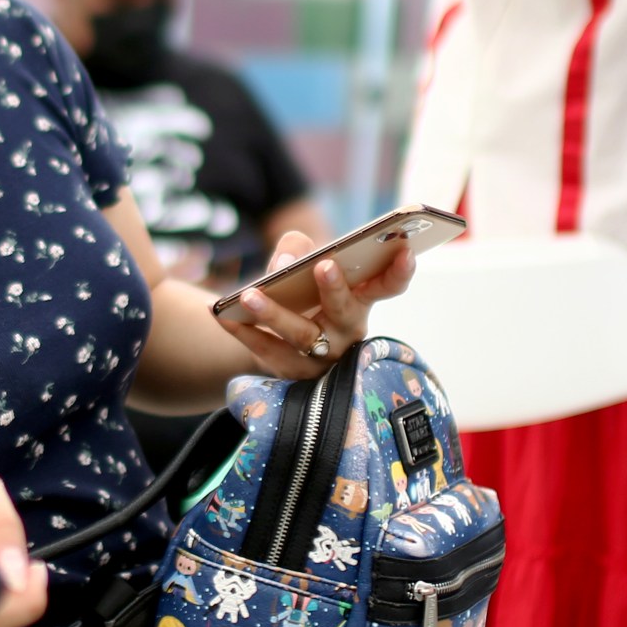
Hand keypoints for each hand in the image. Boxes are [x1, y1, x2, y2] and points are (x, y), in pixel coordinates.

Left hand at [219, 232, 416, 380]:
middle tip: (323, 266)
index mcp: (361, 300)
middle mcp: (348, 332)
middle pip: (344, 311)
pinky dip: (242, 332)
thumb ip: (297, 250)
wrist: (277, 341)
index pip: (388, 286)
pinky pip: (267, 353)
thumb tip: (288, 258)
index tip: (406, 251)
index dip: (399, 272)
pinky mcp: (293, 375)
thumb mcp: (303, 267)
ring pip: (301, 337)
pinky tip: (220, 314)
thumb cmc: (301, 295)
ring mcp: (323, 359)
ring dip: (274, 314)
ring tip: (249, 294)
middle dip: (335, 289)